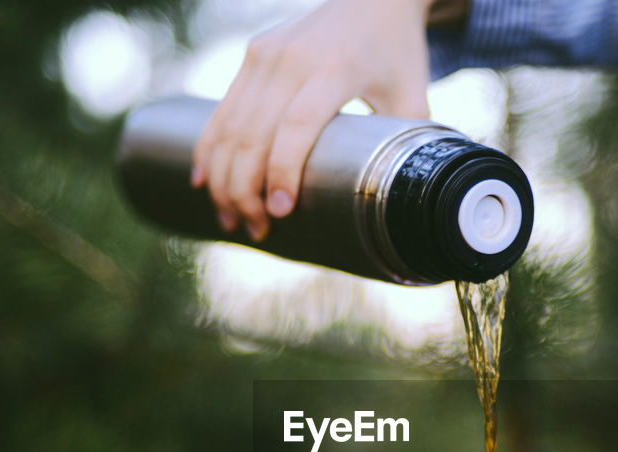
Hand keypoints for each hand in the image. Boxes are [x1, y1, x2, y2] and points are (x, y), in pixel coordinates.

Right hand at [190, 0, 435, 241]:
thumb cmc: (397, 54)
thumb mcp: (412, 96)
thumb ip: (407, 145)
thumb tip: (402, 197)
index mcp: (335, 68)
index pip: (297, 125)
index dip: (283, 171)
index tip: (279, 212)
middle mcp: (292, 59)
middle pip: (254, 133)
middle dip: (247, 190)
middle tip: (256, 231)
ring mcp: (265, 55)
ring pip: (231, 126)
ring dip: (224, 178)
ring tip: (231, 220)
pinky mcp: (252, 55)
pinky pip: (222, 109)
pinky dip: (210, 148)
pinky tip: (205, 182)